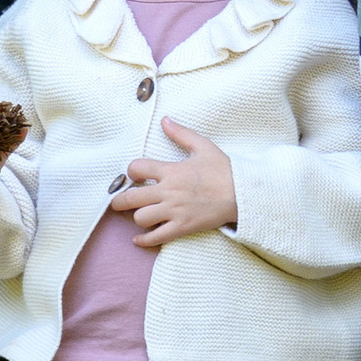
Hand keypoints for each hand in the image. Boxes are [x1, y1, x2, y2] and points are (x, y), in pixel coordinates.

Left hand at [112, 120, 237, 247]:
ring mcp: (174, 211)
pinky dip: (144, 240)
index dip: (132, 171)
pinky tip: (138, 239)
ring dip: (137, 217)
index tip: (134, 175)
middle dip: (120, 201)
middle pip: (131, 198)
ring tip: (139, 215)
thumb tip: (165, 120)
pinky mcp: (182, 227)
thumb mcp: (203, 146)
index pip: (137, 168)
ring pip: (141, 218)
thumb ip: (181, 134)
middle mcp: (169, 191)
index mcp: (171, 170)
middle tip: (118, 202)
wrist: (242, 193)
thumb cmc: (224, 169)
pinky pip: (156, 237)